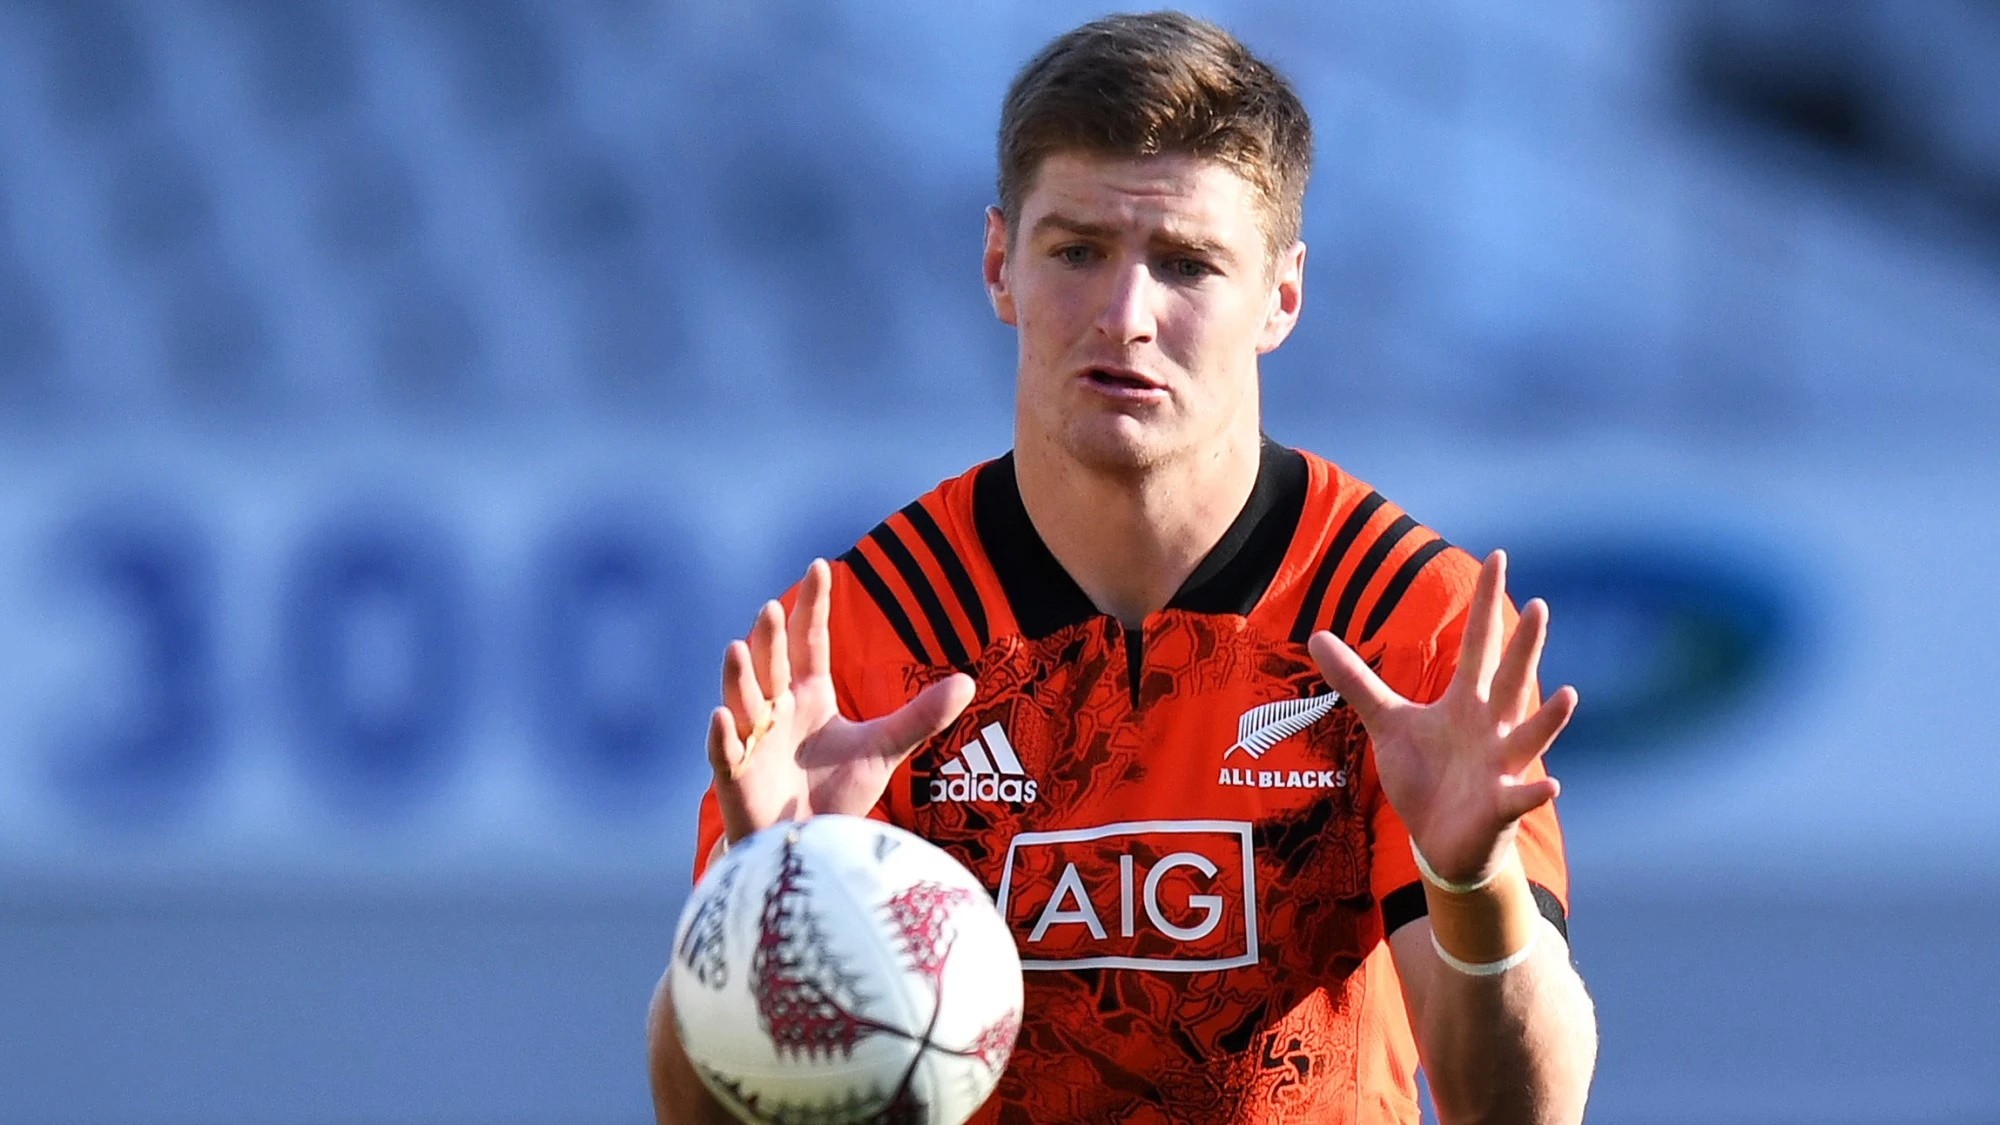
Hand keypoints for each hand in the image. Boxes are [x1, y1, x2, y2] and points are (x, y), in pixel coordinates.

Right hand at [705, 558, 976, 843]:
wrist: (810, 848)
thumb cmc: (836, 796)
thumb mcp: (883, 749)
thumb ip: (920, 717)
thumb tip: (969, 681)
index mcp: (807, 698)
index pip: (809, 644)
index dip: (812, 608)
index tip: (820, 567)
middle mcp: (775, 712)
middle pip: (771, 665)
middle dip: (769, 638)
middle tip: (773, 609)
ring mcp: (752, 743)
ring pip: (742, 702)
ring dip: (738, 677)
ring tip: (738, 648)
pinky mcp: (737, 780)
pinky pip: (725, 755)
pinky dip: (722, 738)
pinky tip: (720, 718)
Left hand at [1308, 550, 1575, 885]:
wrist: (1443, 842)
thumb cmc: (1426, 777)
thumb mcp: (1388, 723)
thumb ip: (1357, 682)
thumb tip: (1317, 637)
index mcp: (1466, 703)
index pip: (1479, 644)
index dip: (1486, 603)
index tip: (1498, 558)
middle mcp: (1491, 728)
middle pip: (1510, 679)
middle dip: (1524, 646)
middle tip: (1537, 606)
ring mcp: (1501, 767)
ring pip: (1530, 737)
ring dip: (1549, 719)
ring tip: (1570, 694)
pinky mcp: (1500, 807)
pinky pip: (1521, 798)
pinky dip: (1534, 792)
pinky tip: (1551, 784)